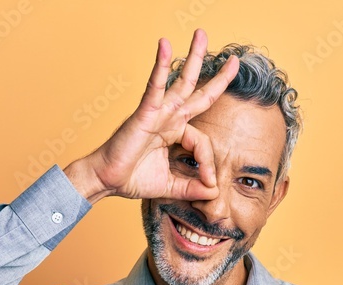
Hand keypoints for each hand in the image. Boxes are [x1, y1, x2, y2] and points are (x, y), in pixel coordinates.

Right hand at [65, 28, 238, 203]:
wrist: (106, 180)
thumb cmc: (133, 179)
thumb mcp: (171, 186)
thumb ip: (193, 188)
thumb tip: (214, 192)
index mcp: (175, 134)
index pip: (204, 141)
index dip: (209, 162)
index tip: (208, 182)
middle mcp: (169, 118)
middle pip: (198, 92)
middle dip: (218, 76)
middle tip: (235, 60)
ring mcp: (158, 112)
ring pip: (181, 81)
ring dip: (194, 57)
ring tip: (201, 34)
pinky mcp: (145, 112)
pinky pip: (155, 85)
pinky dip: (160, 65)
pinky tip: (165, 45)